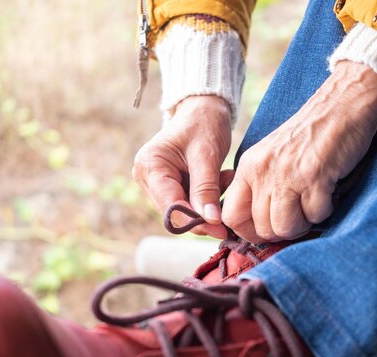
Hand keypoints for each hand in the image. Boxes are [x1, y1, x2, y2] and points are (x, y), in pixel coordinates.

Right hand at [132, 95, 233, 238]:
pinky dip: (208, 198)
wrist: (204, 109)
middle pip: (174, 213)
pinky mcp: (170, 186)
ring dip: (208, 205)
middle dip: (203, 216)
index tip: (220, 227)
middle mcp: (147, 177)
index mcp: (149, 166)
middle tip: (230, 210)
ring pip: (184, 211)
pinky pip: (190, 203)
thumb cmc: (204, 124)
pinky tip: (222, 180)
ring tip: (227, 181)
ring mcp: (157, 183)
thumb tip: (210, 220)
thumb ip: (206, 188)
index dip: (194, 221)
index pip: (170, 206)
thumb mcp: (207, 154)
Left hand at [222, 61, 376, 242]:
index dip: (250, 232)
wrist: (340, 106)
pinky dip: (326, 209)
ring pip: (286, 227)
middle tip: (300, 213)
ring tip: (314, 202)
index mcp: (248, 167)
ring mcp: (288, 175)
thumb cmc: (309, 136)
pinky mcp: (314, 177)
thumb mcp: (272, 156)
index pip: (232, 216)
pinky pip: (316, 215)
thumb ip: (261, 186)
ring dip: (305, 222)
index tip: (269, 229)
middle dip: (285, 229)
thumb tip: (261, 227)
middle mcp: (263, 172)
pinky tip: (328, 189)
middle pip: (263, 228)